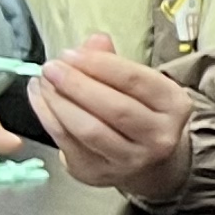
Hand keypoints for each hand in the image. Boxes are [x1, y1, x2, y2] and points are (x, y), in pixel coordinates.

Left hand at [32, 32, 195, 200]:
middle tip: (51, 68)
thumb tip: (94, 41)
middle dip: (77, 84)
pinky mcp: (98, 173)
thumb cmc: (140, 112)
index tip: (70, 54)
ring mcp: (130, 160)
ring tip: (42, 82)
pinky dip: (48, 118)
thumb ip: (114, 62)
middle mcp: (159, 137)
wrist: (148, 162)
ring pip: (89, 129)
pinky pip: (68, 143)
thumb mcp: (139, 84)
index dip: (100, 65)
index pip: (136, 81)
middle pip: (115, 108)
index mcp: (174, 105)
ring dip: (59, 102)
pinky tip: (39, 99)